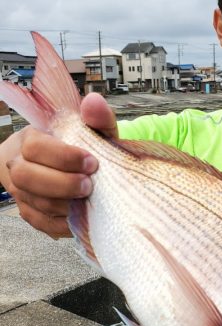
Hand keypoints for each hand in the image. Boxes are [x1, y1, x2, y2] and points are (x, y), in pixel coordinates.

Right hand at [1, 93, 116, 238]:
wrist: (63, 167)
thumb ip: (97, 117)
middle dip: (61, 184)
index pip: (36, 147)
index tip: (92, 162)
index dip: (64, 157)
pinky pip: (42, 223)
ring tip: (88, 202)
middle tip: (89, 186)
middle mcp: (20, 166)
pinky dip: (63, 223)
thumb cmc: (78, 146)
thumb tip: (94, 102)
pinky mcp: (32, 213)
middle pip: (27, 177)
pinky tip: (82, 218)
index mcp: (31, 140)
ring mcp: (22, 192)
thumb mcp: (91, 130)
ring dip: (64, 205)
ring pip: (34, 202)